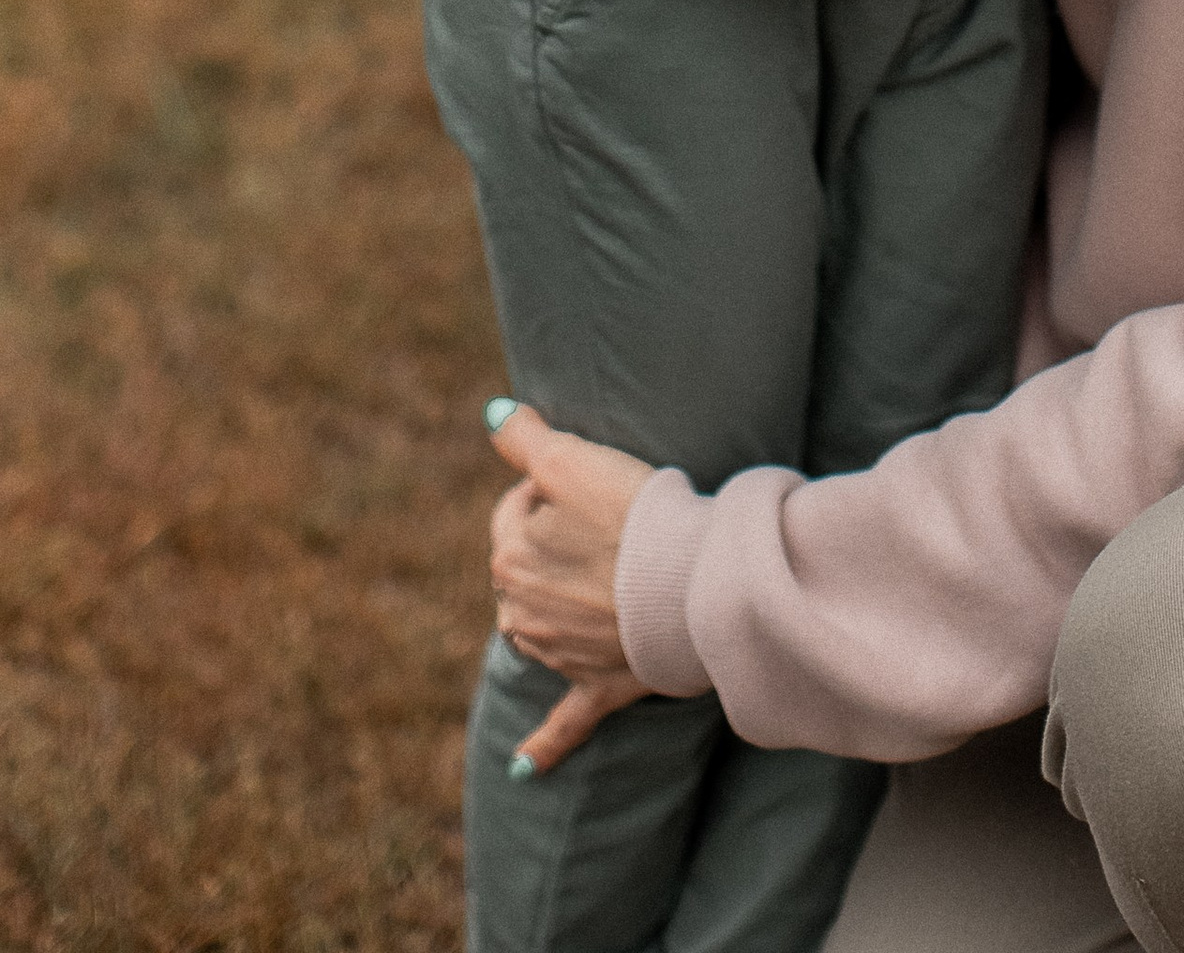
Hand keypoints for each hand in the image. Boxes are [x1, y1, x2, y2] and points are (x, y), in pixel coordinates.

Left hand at [488, 404, 658, 773]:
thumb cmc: (633, 515)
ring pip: (540, 627)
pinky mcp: (597, 687)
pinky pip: (563, 722)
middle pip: (527, 566)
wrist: (691, 582)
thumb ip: (524, 437)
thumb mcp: (571, 457)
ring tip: (604, 578)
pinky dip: (543, 746)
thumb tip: (492, 415)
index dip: (551, 489)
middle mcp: (522, 613)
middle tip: (606, 524)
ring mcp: (559, 655)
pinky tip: (523, 768)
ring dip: (556, 610)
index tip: (591, 483)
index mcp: (510, 559)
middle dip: (555, 546)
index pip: (514, 510)